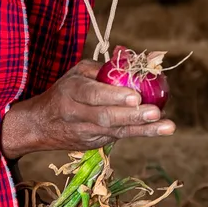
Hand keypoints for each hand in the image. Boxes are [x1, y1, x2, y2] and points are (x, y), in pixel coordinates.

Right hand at [0, 60, 174, 158]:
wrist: (39, 126)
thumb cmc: (63, 92)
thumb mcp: (75, 73)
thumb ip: (100, 69)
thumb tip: (132, 62)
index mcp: (71, 92)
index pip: (93, 95)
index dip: (114, 97)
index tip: (135, 96)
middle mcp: (77, 114)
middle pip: (106, 117)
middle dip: (133, 116)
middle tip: (155, 112)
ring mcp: (85, 133)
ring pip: (116, 131)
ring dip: (144, 130)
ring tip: (168, 126)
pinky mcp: (93, 144)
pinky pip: (118, 137)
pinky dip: (139, 133)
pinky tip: (158, 129)